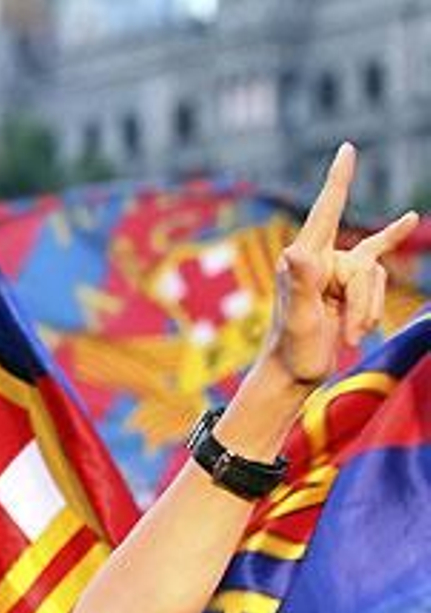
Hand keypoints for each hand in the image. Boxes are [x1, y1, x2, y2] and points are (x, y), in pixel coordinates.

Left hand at [264, 143, 417, 388]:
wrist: (294, 375)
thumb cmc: (292, 350)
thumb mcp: (299, 319)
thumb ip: (301, 284)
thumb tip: (295, 251)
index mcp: (303, 259)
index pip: (326, 210)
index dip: (339, 179)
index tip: (348, 148)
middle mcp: (319, 259)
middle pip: (366, 264)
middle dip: (363, 302)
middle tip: (348, 336)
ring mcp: (335, 272)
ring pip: (375, 277)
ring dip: (367, 311)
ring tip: (349, 338)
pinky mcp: (348, 286)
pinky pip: (378, 274)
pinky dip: (382, 280)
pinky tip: (409, 222)